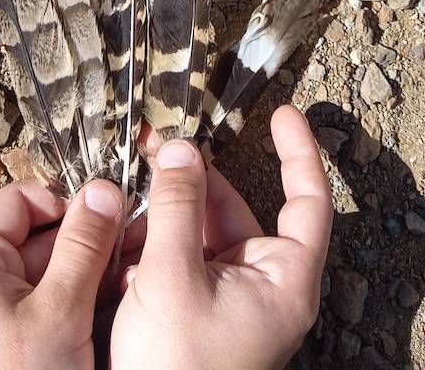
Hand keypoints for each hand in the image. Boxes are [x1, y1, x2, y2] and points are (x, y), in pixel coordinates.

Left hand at [0, 175, 124, 369]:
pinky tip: (100, 319)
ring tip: (120, 287)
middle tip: (127, 252)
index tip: (108, 215)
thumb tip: (102, 193)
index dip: (68, 203)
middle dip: (83, 246)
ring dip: (82, 279)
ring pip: (41, 277)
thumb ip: (84, 246)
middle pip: (34, 238)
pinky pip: (36, 309)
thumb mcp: (59, 312)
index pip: (21, 201)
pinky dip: (68, 309)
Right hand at [110, 105, 331, 369]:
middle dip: (190, 181)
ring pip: (197, 232)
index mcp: (281, 278)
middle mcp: (261, 284)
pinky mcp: (195, 311)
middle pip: (232, 209)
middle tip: (153, 145)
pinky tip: (118, 241)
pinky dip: (149, 245)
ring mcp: (227, 299)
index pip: (307, 201)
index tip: (284, 112)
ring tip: (122, 205)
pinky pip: (176, 259)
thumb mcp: (173, 278)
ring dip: (160, 215)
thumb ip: (176, 207)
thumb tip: (178, 149)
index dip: (299, 153)